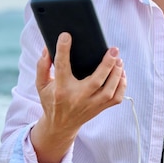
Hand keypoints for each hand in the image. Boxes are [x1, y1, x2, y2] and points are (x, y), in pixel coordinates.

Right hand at [31, 32, 126, 162]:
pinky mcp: (100, 109)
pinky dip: (122, 85)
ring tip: (119, 59)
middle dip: (107, 64)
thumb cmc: (51, 100)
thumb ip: (42, 66)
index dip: (63, 50)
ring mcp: (91, 105)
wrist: (60, 126)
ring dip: (116, 74)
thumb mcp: (41, 85)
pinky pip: (116, 98)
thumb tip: (47, 48)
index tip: (66, 36)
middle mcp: (77, 98)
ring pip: (109, 91)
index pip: (62, 67)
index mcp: (61, 90)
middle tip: (113, 49)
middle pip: (96, 81)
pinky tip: (121, 73)